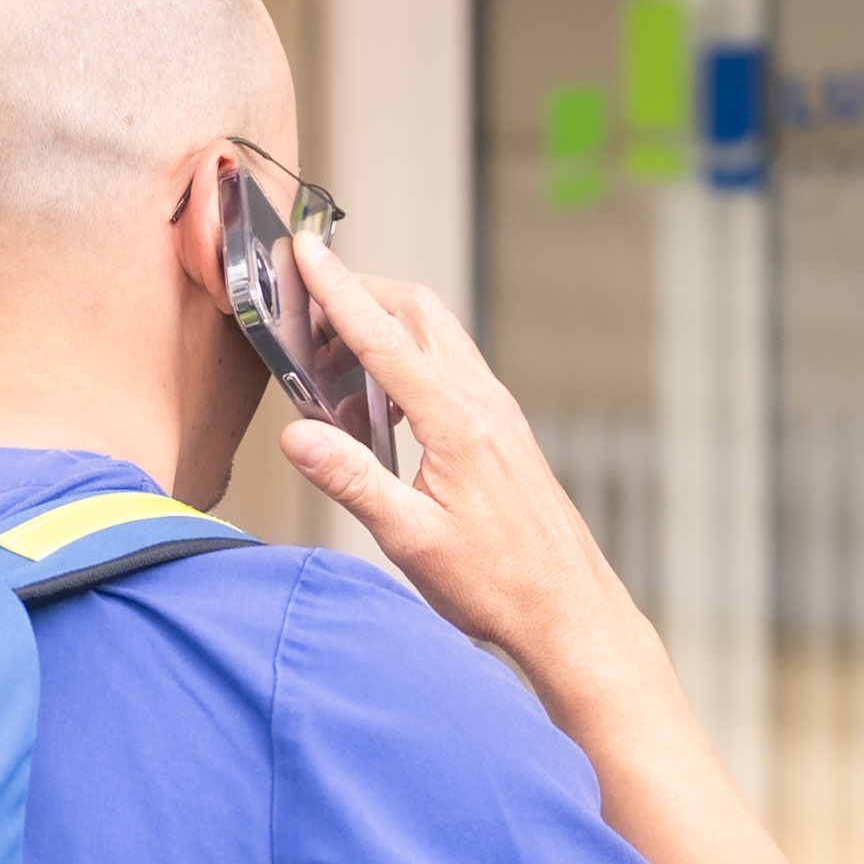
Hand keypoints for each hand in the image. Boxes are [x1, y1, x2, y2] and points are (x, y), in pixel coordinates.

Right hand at [265, 256, 661, 718]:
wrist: (567, 611)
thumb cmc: (497, 584)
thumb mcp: (411, 540)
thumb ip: (353, 481)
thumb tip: (296, 437)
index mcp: (455, 423)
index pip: (383, 338)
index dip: (338, 291)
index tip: (306, 252)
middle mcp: (482, 404)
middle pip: (416, 313)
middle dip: (359, 294)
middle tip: (306, 307)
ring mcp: (498, 412)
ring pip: (436, 335)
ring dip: (384, 326)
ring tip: (333, 363)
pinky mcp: (502, 429)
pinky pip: (450, 367)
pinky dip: (408, 360)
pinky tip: (382, 406)